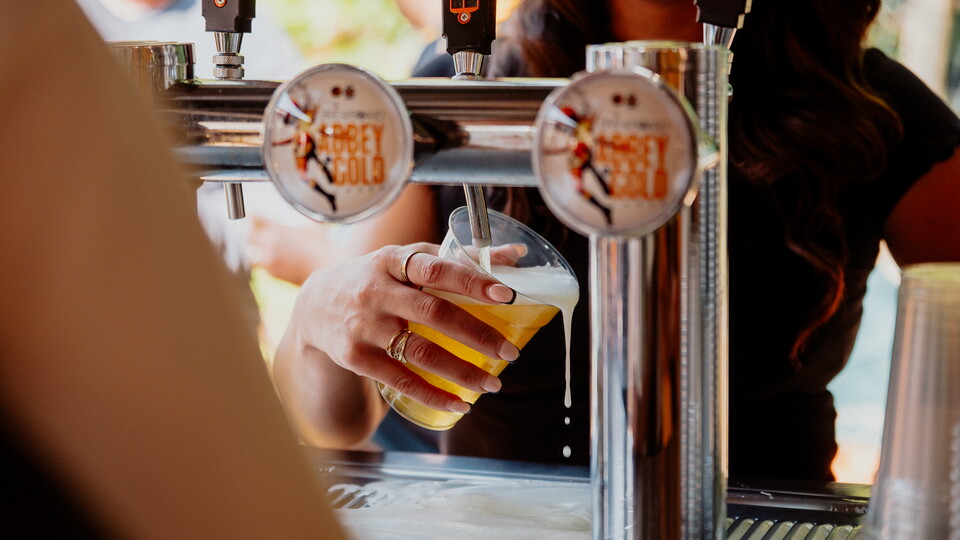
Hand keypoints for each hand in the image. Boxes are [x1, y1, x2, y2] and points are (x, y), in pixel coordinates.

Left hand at [247, 216, 325, 284]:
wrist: (326, 269)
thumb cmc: (322, 246)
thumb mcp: (312, 225)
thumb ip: (300, 219)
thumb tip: (302, 209)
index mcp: (277, 230)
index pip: (254, 217)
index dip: (252, 215)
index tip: (252, 214)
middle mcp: (270, 245)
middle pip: (248, 235)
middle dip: (251, 232)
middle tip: (253, 230)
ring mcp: (270, 260)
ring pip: (251, 253)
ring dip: (255, 249)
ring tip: (259, 246)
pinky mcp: (273, 274)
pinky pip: (262, 265)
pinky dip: (264, 261)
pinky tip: (272, 258)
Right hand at [293, 243, 519, 413]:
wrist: (315, 306)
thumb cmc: (378, 278)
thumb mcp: (407, 259)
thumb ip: (458, 258)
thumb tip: (514, 255)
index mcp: (392, 261)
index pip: (435, 268)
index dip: (471, 280)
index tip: (505, 294)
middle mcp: (376, 292)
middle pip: (433, 313)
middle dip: (477, 334)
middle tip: (510, 352)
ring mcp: (364, 326)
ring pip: (420, 352)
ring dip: (461, 371)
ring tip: (492, 383)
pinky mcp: (355, 357)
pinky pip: (400, 380)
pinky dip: (433, 394)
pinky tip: (459, 404)